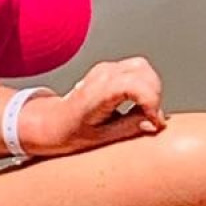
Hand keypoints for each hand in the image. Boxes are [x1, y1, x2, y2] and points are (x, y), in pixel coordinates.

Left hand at [26, 57, 166, 154]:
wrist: (50, 123)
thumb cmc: (70, 133)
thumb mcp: (101, 138)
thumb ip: (130, 128)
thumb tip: (153, 123)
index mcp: (98, 93)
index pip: (136, 85)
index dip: (152, 103)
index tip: (154, 122)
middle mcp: (102, 75)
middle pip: (144, 73)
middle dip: (155, 96)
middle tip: (151, 119)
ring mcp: (105, 69)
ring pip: (143, 67)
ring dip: (152, 88)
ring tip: (145, 110)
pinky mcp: (109, 69)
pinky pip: (136, 69)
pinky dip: (145, 84)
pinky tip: (138, 103)